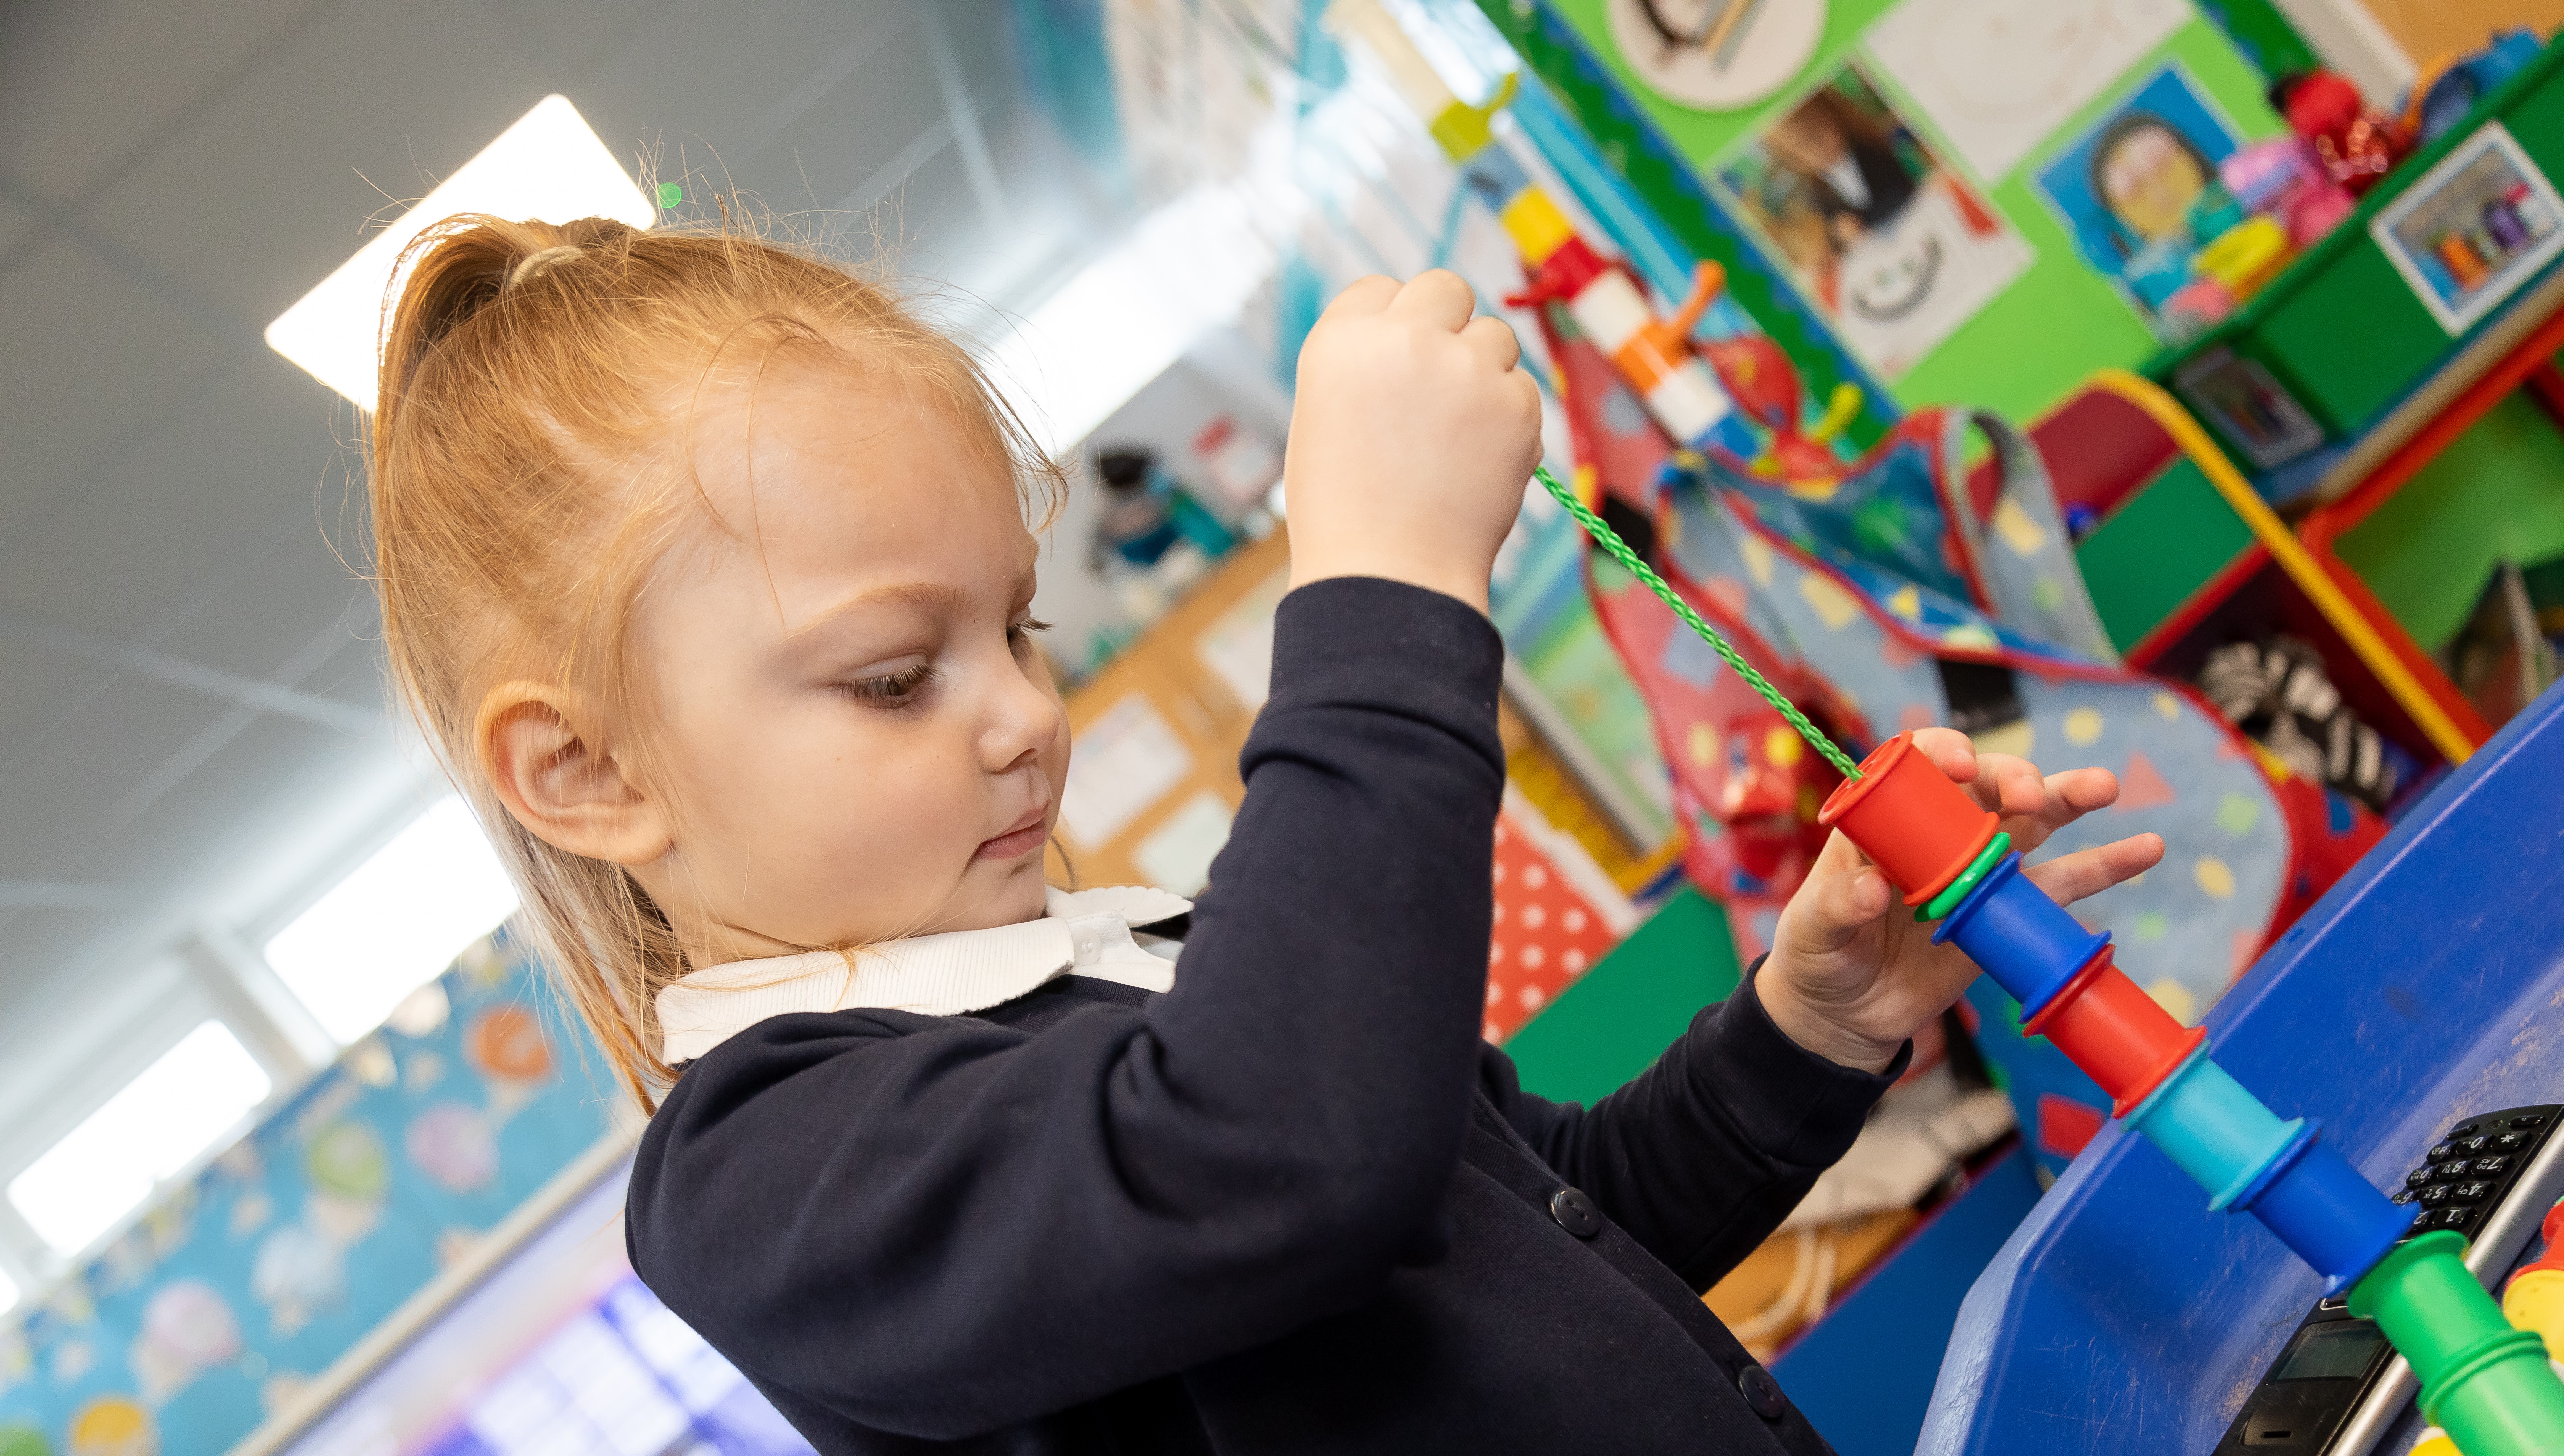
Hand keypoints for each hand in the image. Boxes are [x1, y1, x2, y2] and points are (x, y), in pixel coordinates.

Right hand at [1282, 271, 1541, 612]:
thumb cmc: (1343, 509)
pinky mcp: (1516, 405)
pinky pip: (1522, 389)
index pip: (1380, 288)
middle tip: (1440, 379)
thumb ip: (1370, 364)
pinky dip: (1509, 420)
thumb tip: (1421, 336)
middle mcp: (1405, 338)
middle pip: (1445, 288)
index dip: (1392, 323)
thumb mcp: (1325, 416)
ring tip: (1456, 434)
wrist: (1389, 573)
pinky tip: (1479, 462)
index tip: (1396, 359)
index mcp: (1342, 339)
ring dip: (1483, 370)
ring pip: (1494, 335)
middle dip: (1447, 324)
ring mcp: (1465, 368)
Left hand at [1756, 729, 2165, 1072]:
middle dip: (2012, 779)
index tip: (1963, 767)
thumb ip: (1840, 906)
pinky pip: (2063, 882)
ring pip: (2033, 821)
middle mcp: (1939, 833)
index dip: (1943, 755)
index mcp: (1885, 823)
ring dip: (2069, 798)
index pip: (1917, 766)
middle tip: (2031, 796)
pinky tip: (2145, 849)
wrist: (1845, 1013)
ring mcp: (1980, 869)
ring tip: (2105, 787)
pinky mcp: (2009, 909)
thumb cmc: (1819, 958)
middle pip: (1985, 786)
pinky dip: (2105, 865)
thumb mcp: (1815, 932)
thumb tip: (1875, 888)